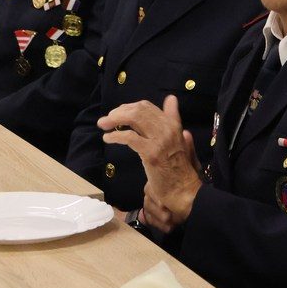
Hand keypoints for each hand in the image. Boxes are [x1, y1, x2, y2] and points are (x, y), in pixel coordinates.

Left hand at [100, 96, 201, 230]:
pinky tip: (108, 138)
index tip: (119, 113)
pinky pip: (129, 137)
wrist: (183, 189)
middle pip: (139, 110)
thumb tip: (171, 99)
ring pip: (134, 118)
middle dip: (119, 111)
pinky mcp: (151, 153)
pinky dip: (115, 136)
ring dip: (115, 119)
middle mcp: (167, 128)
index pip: (147, 106)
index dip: (129, 107)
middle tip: (106, 119)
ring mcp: (160, 140)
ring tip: (103, 125)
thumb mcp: (178, 138)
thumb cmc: (179, 167)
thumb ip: (173, 118)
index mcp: (172, 124)